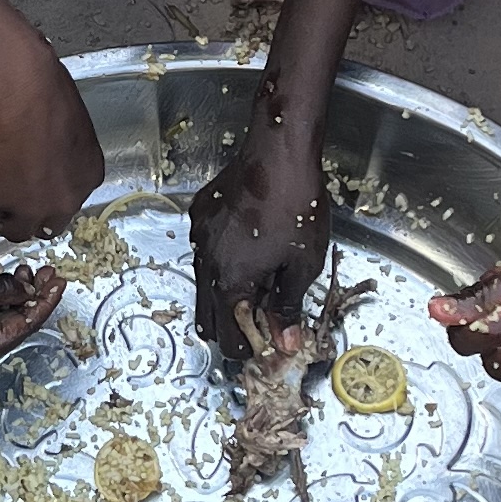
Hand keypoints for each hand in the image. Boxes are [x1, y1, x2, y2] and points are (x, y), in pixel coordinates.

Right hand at [0, 47, 102, 243]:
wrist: (17, 93)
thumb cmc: (45, 93)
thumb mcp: (70, 125)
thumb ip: (63, 151)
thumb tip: (49, 149)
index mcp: (89, 174)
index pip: (72, 200)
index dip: (53, 195)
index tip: (41, 188)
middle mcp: (67, 198)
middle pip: (51, 224)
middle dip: (35, 216)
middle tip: (18, 203)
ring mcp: (33, 207)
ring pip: (19, 230)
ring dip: (8, 219)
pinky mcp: (2, 204)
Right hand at [0, 265, 66, 372]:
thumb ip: (2, 289)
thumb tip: (29, 287)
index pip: (24, 326)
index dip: (44, 302)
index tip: (59, 282)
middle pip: (17, 325)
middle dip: (32, 297)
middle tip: (48, 272)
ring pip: (4, 322)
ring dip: (16, 296)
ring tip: (30, 271)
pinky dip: (0, 302)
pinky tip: (10, 281)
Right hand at [190, 114, 329, 352]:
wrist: (279, 153)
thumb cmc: (297, 206)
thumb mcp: (302, 264)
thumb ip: (288, 307)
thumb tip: (285, 342)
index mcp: (231, 282)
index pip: (228, 338)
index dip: (248, 348)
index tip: (266, 342)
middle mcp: (206, 263)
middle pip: (207, 316)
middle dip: (231, 325)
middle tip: (261, 318)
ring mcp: (198, 237)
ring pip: (203, 282)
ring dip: (226, 290)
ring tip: (260, 276)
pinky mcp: (200, 215)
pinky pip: (205, 249)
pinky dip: (222, 257)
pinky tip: (249, 242)